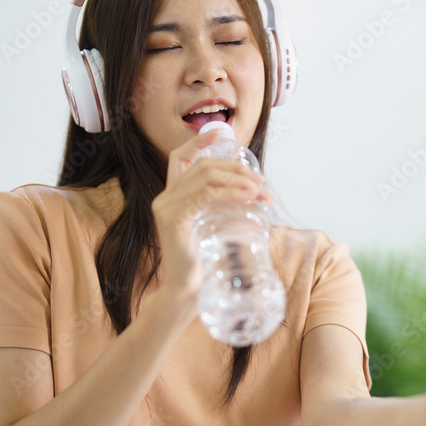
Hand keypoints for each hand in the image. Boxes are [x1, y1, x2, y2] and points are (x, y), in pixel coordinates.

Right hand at [147, 129, 271, 309]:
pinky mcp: (173, 219)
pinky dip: (229, 193)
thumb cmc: (202, 263)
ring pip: (205, 176)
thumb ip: (222, 208)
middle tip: (260, 180)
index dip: (200, 142)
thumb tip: (255, 193)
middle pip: (202, 165)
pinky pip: (205, 196)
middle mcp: (165, 198)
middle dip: (235, 168)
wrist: (185, 293)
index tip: (222, 132)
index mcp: (172, 197)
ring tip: (260, 191)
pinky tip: (247, 197)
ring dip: (238, 180)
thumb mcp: (212, 227)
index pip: (181, 158)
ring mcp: (166, 207)